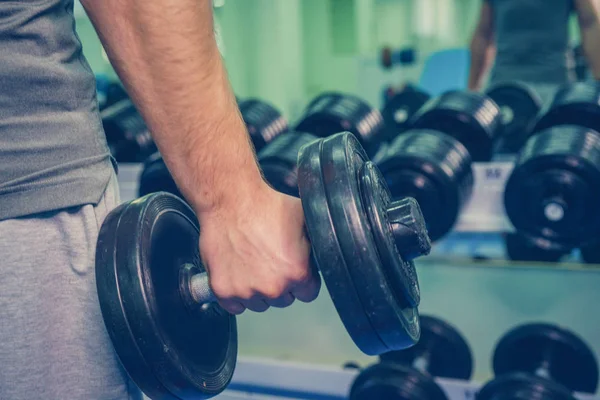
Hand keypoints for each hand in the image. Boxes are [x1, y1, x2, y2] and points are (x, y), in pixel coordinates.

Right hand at [198, 186, 320, 313]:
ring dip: (257, 290)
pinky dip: (235, 293)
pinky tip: (238, 273)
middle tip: (270, 260)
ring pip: (259, 304)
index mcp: (297, 272)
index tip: (293, 269)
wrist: (230, 198)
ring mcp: (246, 291)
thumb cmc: (264, 203)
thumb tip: (325, 253)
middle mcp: (273, 287)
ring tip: (252, 263)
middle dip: (280, 283)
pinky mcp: (223, 290)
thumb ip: (315, 245)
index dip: (302, 280)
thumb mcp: (304, 219)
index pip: (308, 293)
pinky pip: (234, 305)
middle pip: (283, 299)